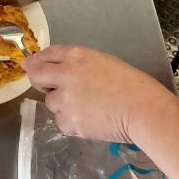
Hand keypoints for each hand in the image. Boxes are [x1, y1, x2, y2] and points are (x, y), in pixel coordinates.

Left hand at [25, 45, 174, 142]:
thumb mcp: (99, 61)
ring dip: (62, 105)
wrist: (144, 110)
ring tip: (86, 107)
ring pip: (50, 102)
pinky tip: (89, 120)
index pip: (43, 55)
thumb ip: (72, 62)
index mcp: (74, 55)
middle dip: (40, 82)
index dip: (36, 63)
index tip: (34, 68)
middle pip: (35, 76)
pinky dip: (71, 123)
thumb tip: (47, 66)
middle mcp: (64, 74)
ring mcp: (66, 99)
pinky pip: (61, 122)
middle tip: (54, 89)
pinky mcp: (71, 121)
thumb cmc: (129, 84)